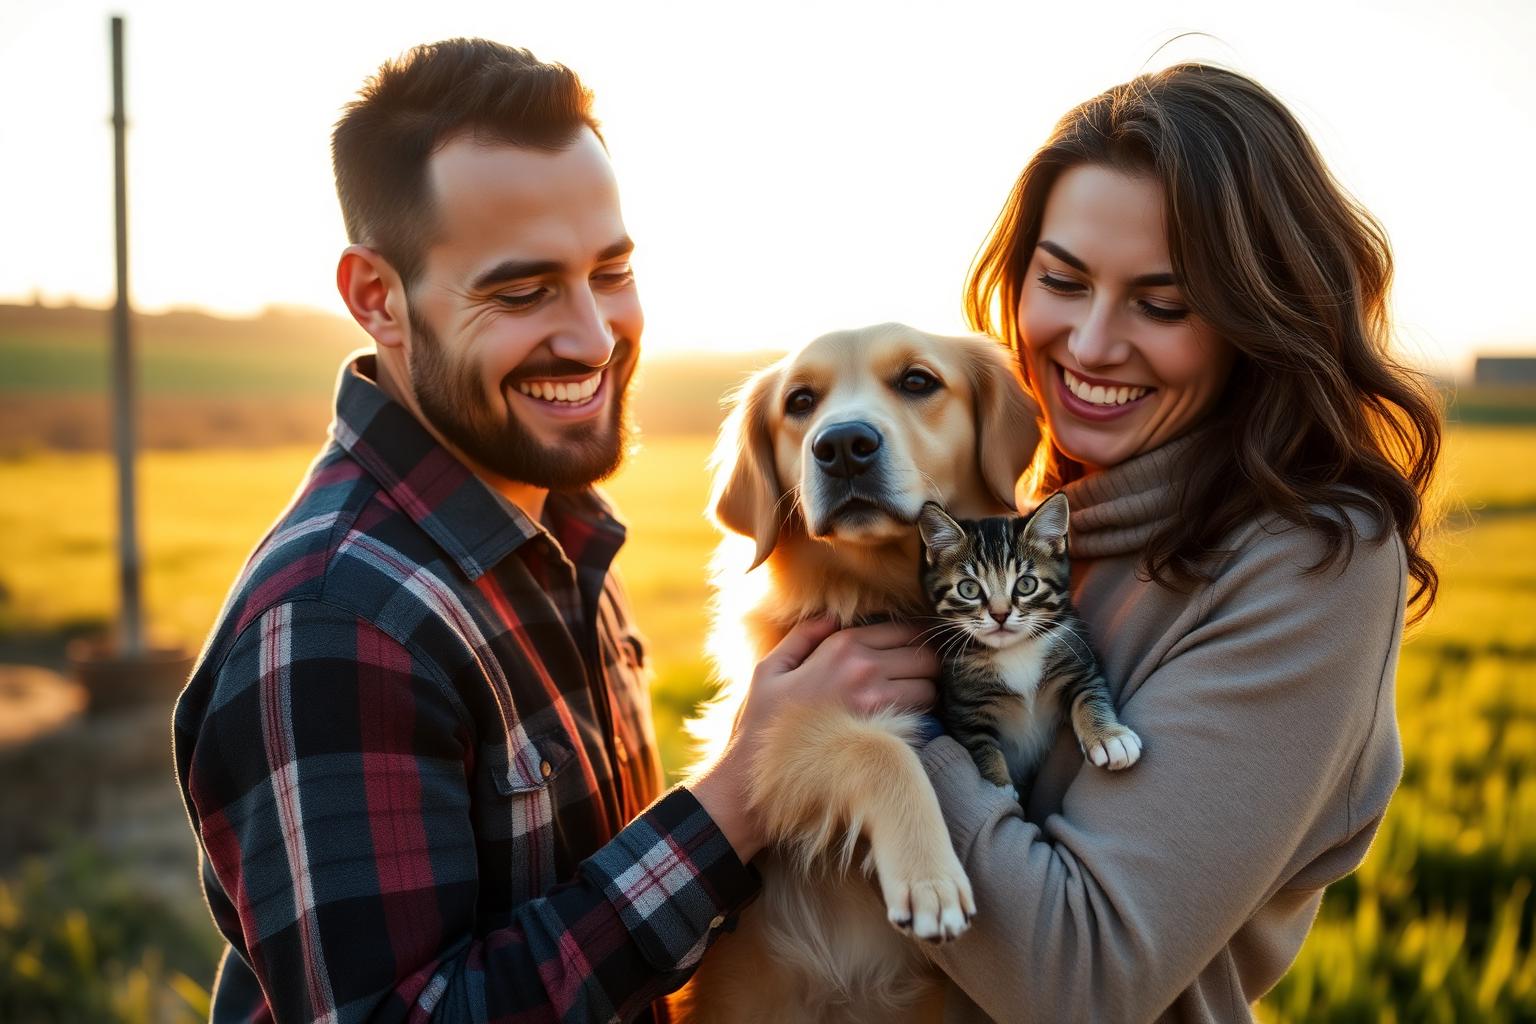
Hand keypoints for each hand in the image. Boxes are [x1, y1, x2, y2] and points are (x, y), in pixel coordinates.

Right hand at [691, 618, 938, 861]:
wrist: (757, 776)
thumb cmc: (762, 724)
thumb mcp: (769, 669)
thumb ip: (803, 637)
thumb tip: (831, 617)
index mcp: (841, 647)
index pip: (906, 630)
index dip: (916, 640)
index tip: (912, 652)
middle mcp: (866, 669)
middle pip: (928, 658)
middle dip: (927, 666)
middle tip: (915, 678)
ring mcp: (879, 704)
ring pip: (931, 689)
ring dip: (926, 694)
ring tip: (909, 703)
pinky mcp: (886, 736)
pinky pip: (923, 721)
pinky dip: (920, 721)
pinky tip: (902, 725)